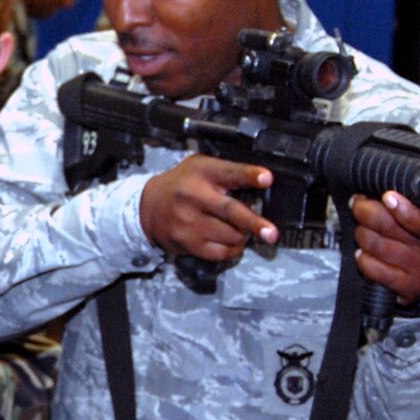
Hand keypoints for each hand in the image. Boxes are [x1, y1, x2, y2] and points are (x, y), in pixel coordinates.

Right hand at [138, 156, 277, 262]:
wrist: (148, 207)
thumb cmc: (184, 184)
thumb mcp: (202, 167)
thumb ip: (228, 173)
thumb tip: (264, 184)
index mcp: (202, 173)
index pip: (229, 173)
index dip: (249, 175)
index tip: (267, 178)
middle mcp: (194, 197)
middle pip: (231, 212)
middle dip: (254, 223)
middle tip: (271, 233)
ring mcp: (189, 223)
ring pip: (230, 236)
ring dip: (243, 235)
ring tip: (240, 228)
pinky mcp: (187, 243)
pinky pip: (220, 252)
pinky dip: (232, 249)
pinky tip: (232, 241)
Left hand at [350, 191, 419, 303]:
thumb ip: (408, 208)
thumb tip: (375, 194)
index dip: (404, 209)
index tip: (387, 197)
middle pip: (396, 230)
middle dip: (369, 213)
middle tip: (358, 205)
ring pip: (382, 247)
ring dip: (364, 235)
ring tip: (360, 230)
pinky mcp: (410, 288)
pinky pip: (378, 270)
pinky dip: (364, 259)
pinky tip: (361, 253)